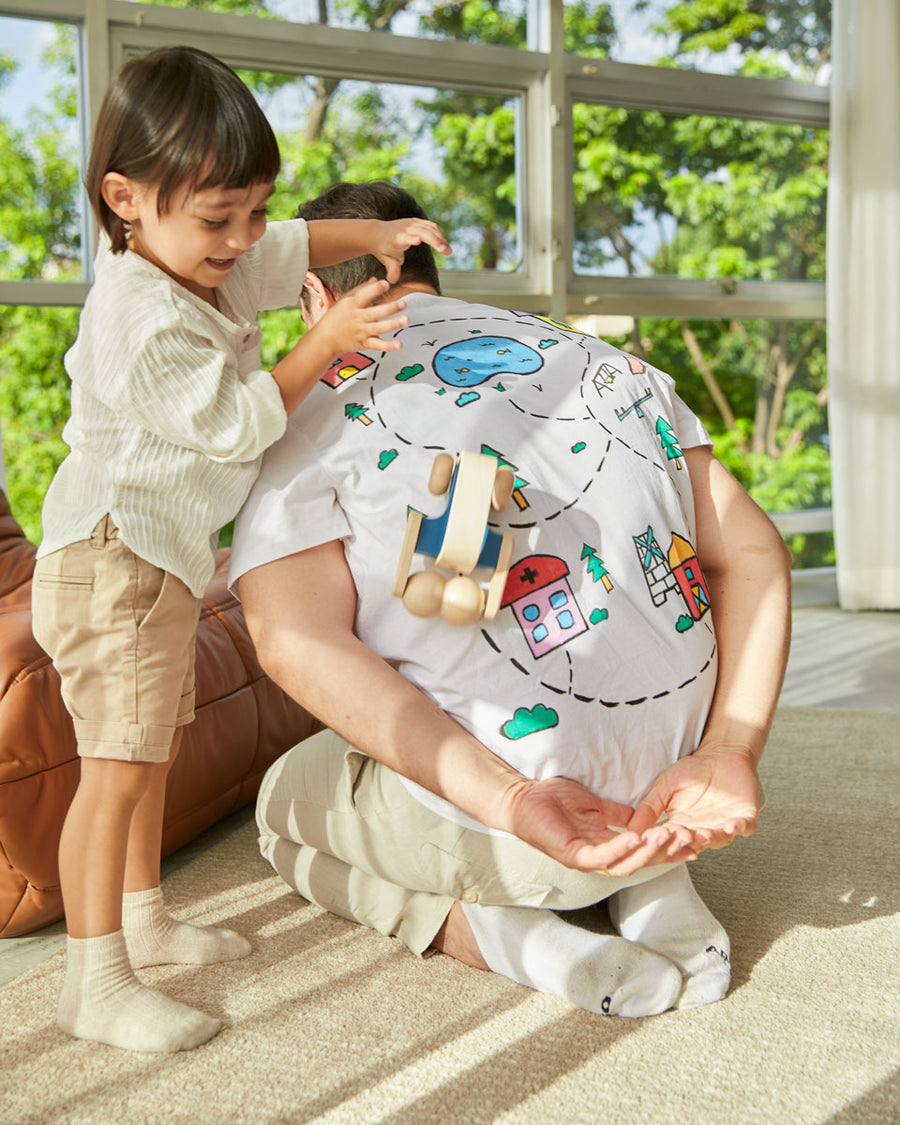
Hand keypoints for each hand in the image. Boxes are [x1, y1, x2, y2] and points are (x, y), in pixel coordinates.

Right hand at [320, 277, 409, 353]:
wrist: (325, 338)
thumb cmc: (336, 317)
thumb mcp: (345, 300)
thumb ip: (362, 290)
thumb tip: (376, 279)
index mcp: (353, 305)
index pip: (364, 295)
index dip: (375, 289)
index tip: (385, 283)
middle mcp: (358, 318)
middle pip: (375, 312)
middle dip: (390, 308)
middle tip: (403, 303)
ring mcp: (362, 331)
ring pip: (379, 328)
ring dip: (393, 324)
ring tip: (405, 320)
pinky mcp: (365, 343)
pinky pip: (378, 345)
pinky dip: (388, 346)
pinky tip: (399, 344)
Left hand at [372, 219, 450, 282]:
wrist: (377, 233)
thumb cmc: (383, 249)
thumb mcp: (386, 260)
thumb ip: (392, 269)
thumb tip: (392, 281)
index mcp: (397, 238)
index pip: (405, 236)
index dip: (411, 238)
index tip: (418, 240)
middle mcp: (406, 228)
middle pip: (423, 232)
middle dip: (436, 240)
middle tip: (447, 252)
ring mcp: (412, 223)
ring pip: (430, 228)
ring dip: (441, 238)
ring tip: (448, 251)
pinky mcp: (418, 221)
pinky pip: (432, 226)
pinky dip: (439, 235)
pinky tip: (444, 245)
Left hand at [500, 774, 697, 873]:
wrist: (523, 796)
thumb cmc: (552, 800)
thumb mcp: (593, 805)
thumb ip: (616, 814)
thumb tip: (640, 818)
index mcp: (605, 845)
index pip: (644, 850)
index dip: (668, 847)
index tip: (694, 839)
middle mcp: (598, 857)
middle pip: (640, 862)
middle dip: (666, 853)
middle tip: (690, 841)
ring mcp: (584, 858)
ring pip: (624, 864)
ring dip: (648, 853)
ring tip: (667, 838)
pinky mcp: (571, 854)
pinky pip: (600, 856)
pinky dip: (619, 848)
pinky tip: (635, 838)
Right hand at [626, 745, 761, 855]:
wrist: (721, 755)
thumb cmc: (693, 770)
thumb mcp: (664, 787)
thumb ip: (649, 807)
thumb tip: (629, 828)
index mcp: (682, 826)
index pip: (669, 840)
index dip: (663, 840)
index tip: (654, 837)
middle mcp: (702, 830)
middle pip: (693, 844)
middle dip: (687, 841)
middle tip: (679, 835)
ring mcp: (724, 826)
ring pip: (718, 840)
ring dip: (711, 838)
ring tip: (703, 833)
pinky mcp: (745, 818)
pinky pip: (744, 828)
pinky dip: (739, 828)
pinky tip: (731, 825)